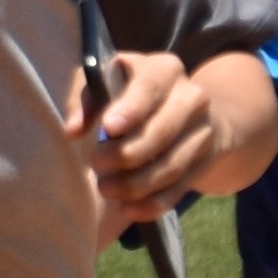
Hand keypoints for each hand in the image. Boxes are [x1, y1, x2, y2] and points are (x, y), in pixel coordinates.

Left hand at [78, 43, 233, 231]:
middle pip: (162, 132)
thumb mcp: (106, 81)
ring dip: (135, 184)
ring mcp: (203, 132)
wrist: (186, 110)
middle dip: (126, 153)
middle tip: (96, 164)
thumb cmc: (132, 93)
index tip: (108, 128)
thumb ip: (84, 98)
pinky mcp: (204, 162)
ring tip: (106, 188)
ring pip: (171, 166)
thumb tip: (73, 130)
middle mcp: (191, 98)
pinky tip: (128, 208)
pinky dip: (152, 204)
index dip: (130, 109)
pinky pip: (179, 189)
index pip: (149, 87)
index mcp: (164, 69)